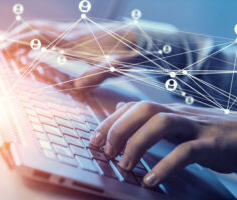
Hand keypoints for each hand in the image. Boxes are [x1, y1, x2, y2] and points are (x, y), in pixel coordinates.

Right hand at [3, 20, 137, 88]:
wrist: (138, 38)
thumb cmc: (126, 52)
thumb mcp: (114, 66)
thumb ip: (96, 75)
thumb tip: (78, 87)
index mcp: (74, 41)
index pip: (39, 35)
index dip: (19, 40)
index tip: (4, 46)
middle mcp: (70, 34)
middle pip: (36, 28)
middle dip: (16, 36)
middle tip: (2, 46)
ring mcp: (73, 33)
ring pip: (42, 29)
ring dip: (26, 35)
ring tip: (14, 46)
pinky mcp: (77, 36)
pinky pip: (51, 34)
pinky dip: (38, 38)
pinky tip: (37, 46)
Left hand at [90, 101, 236, 186]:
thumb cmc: (207, 132)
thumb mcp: (175, 122)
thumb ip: (145, 117)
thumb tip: (120, 108)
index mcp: (168, 111)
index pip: (133, 107)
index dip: (110, 121)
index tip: (94, 140)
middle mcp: (178, 114)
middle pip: (143, 109)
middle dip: (119, 129)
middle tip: (106, 152)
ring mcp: (195, 127)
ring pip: (162, 124)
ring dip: (137, 144)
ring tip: (124, 165)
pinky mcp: (211, 144)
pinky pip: (186, 151)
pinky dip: (165, 165)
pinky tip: (151, 180)